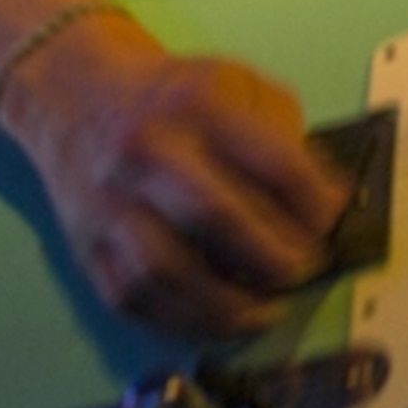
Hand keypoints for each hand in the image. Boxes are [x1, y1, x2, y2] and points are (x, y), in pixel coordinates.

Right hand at [2, 11, 353, 339]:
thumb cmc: (173, 97)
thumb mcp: (238, 85)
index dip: (314, 204)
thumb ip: (286, 137)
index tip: (332, 221)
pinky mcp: (86, 243)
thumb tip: (328, 202)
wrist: (76, 95)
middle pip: (216, 217)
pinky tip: (218, 321)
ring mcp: (110, 202)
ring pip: (167, 269)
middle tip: (303, 271)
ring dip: (227, 304)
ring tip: (266, 310)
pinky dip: (181, 321)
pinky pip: (132, 297)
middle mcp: (149, 152)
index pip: (273, 164)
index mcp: (199, 106)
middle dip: (274, 258)